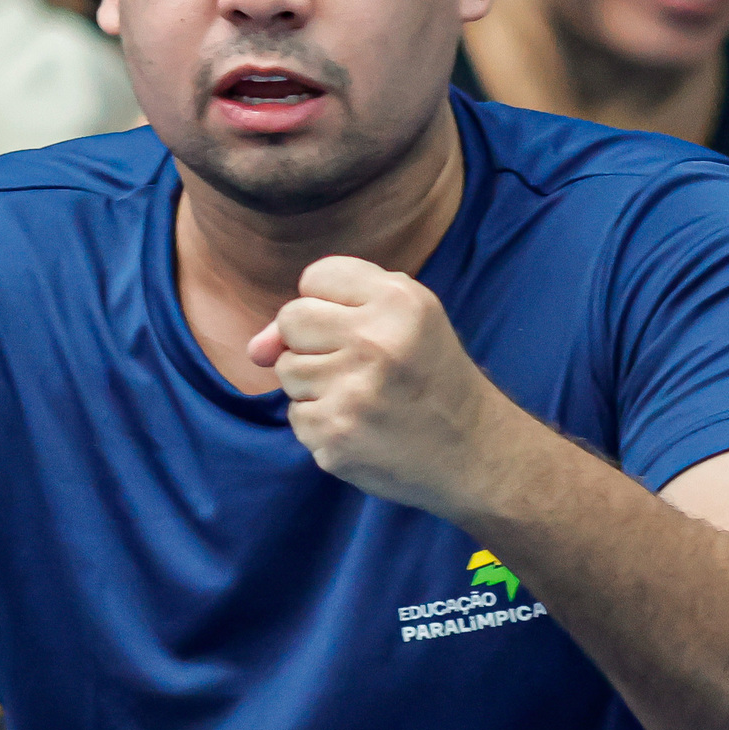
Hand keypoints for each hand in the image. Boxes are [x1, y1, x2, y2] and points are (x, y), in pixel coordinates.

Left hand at [249, 255, 516, 516]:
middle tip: (358, 364)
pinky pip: (296, 416)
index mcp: (396, 301)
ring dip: (314, 385)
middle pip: (290, 320)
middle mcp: (374, 342)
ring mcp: (352, 393)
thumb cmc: (429, 375)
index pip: (315, 277)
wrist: (473, 452)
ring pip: (286, 371)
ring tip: (362, 396)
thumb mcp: (404, 317)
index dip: (329, 303)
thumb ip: (328, 307)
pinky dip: (321, 423)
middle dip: (311, 342)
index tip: (361, 326)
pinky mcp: (335, 435)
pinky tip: (360, 426)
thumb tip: (255, 349)